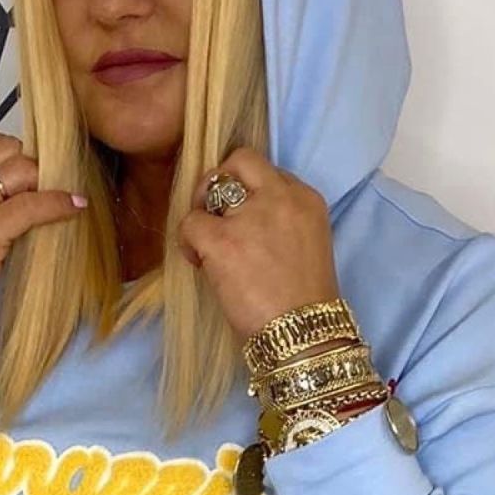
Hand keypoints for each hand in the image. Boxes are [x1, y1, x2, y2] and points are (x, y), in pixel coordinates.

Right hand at [0, 136, 84, 340]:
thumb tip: (33, 177)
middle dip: (34, 169)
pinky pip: (30, 205)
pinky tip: (74, 207)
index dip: (20, 159)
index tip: (35, 181)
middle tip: (47, 194)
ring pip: (20, 170)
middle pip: (9, 151)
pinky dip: (57, 203)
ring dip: (46, 183)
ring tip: (59, 202)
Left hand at [174, 145, 339, 344]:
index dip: (250, 192)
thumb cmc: (305, 304)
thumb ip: (281, 224)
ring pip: (213, 182)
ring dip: (203, 208)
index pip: (269, 172)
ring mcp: (250, 216)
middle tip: (214, 213)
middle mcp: (280, 197)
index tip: (245, 219)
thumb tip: (243, 224)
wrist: (304, 335)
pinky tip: (198, 262)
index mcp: (306, 199)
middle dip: (222, 180)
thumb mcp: (307, 247)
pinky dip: (187, 241)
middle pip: (241, 160)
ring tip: (205, 239)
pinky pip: (190, 222)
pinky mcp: (223, 241)